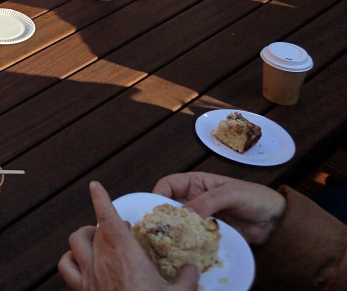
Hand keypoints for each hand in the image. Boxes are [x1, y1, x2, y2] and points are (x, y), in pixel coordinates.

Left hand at [58, 181, 199, 290]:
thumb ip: (186, 279)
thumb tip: (193, 270)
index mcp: (125, 254)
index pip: (107, 218)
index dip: (100, 199)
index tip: (94, 185)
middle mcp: (103, 260)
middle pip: (96, 229)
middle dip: (106, 224)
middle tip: (121, 230)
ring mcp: (90, 275)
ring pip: (76, 241)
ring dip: (84, 235)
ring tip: (95, 237)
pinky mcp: (82, 289)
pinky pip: (66, 267)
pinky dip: (70, 258)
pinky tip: (80, 260)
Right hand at [153, 173, 285, 245]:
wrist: (277, 221)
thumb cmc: (255, 198)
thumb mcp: (231, 193)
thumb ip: (208, 201)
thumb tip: (185, 213)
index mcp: (196, 183)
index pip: (168, 185)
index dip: (158, 194)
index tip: (154, 209)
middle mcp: (195, 199)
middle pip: (170, 206)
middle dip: (163, 216)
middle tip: (158, 230)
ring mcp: (202, 218)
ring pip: (180, 224)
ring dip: (175, 231)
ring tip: (170, 242)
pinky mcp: (209, 235)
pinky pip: (193, 238)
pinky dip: (188, 243)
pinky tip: (186, 250)